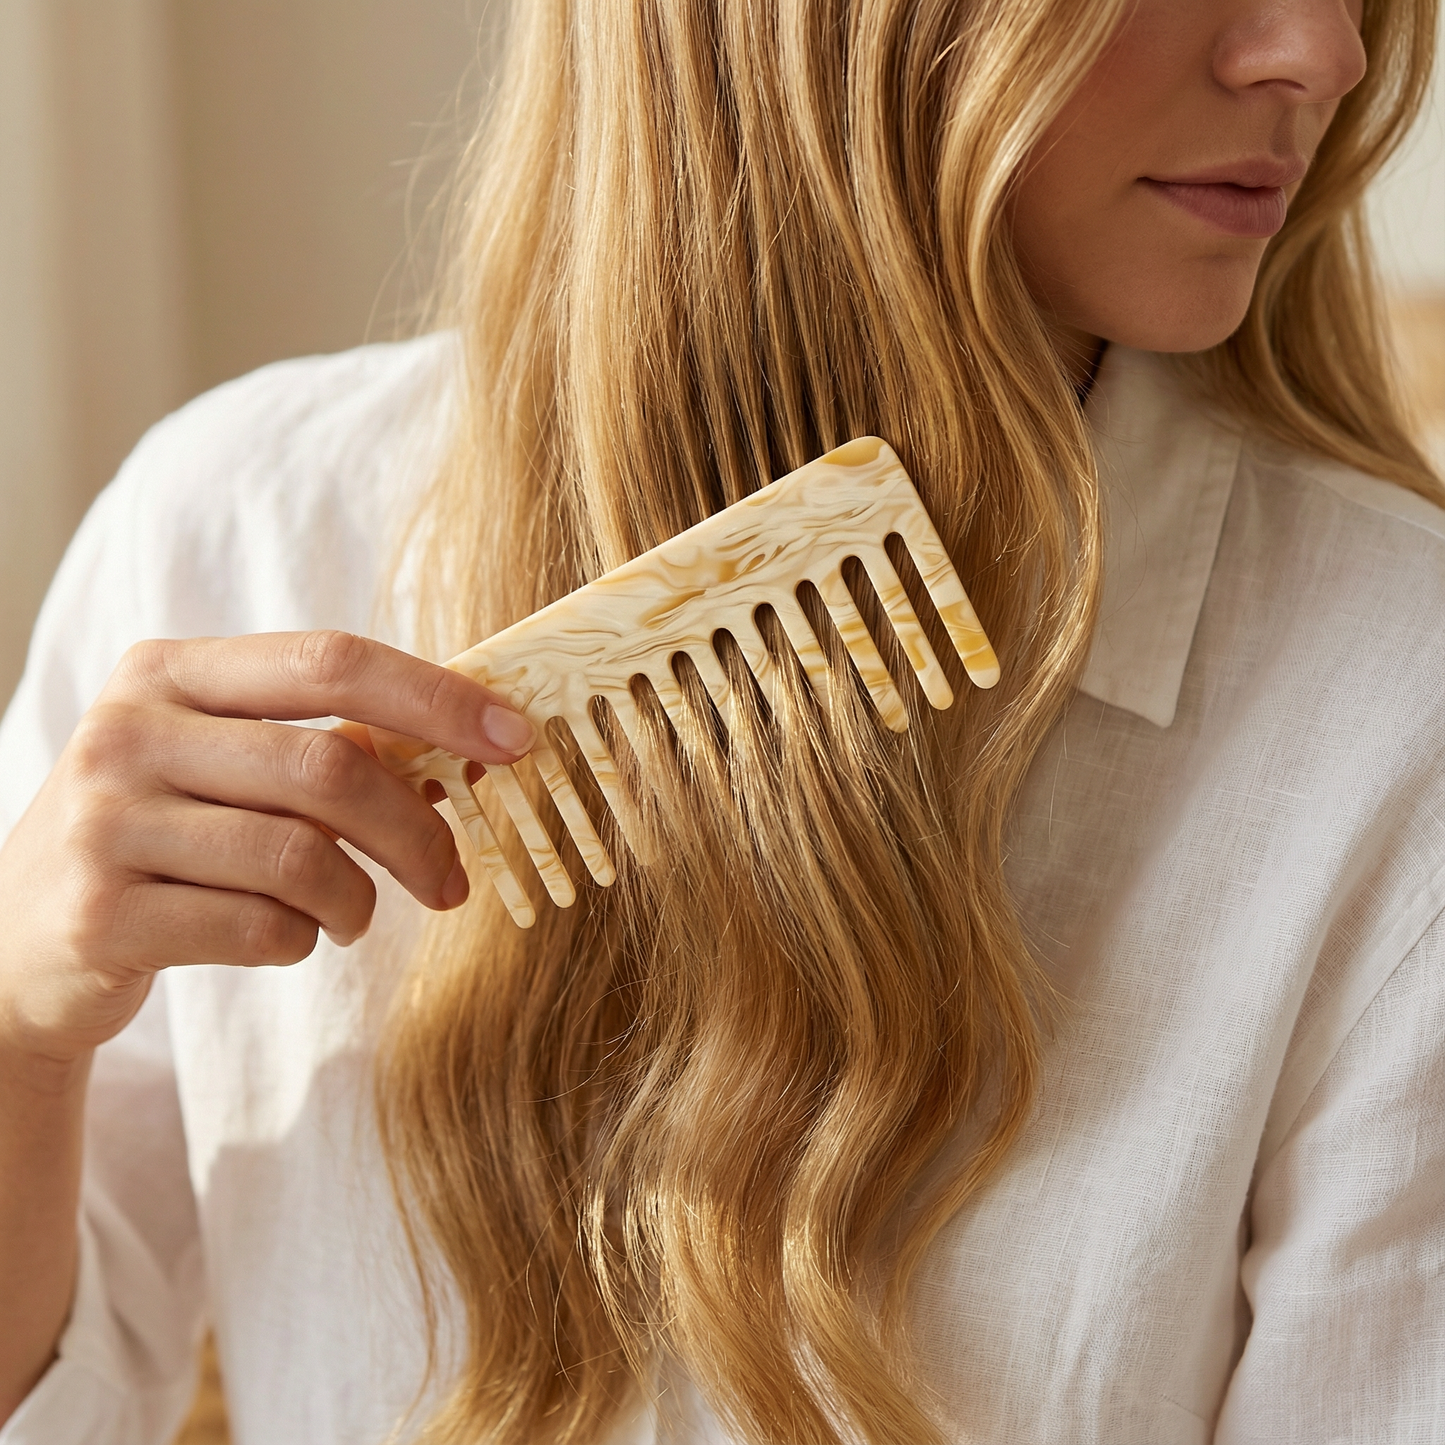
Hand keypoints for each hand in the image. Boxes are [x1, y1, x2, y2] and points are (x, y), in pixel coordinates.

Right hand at [0, 631, 533, 1070]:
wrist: (19, 941)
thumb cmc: (162, 838)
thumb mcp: (220, 764)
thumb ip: (324, 744)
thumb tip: (478, 748)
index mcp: (169, 671)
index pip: (331, 660)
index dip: (437, 698)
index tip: (516, 738)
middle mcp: (128, 730)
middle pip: (329, 768)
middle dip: (417, 833)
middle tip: (451, 881)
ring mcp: (105, 822)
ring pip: (302, 858)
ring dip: (356, 902)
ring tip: (350, 916)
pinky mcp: (102, 913)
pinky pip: (261, 928)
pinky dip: (301, 942)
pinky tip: (285, 938)